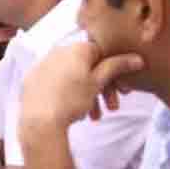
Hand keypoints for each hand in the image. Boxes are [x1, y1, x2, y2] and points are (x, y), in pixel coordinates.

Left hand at [20, 41, 144, 134]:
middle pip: (87, 67)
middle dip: (103, 88)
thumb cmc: (72, 99)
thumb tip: (136, 58)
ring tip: (95, 118)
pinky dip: (70, 95)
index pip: (101, 53)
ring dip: (89, 96)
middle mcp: (57, 52)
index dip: (115, 71)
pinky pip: (57, 83)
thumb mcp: (98, 82)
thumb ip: (116, 67)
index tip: (122, 90)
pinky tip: (77, 113)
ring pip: (73, 77)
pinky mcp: (32, 80)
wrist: (39, 120)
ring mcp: (42, 65)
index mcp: (74, 48)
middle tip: (113, 108)